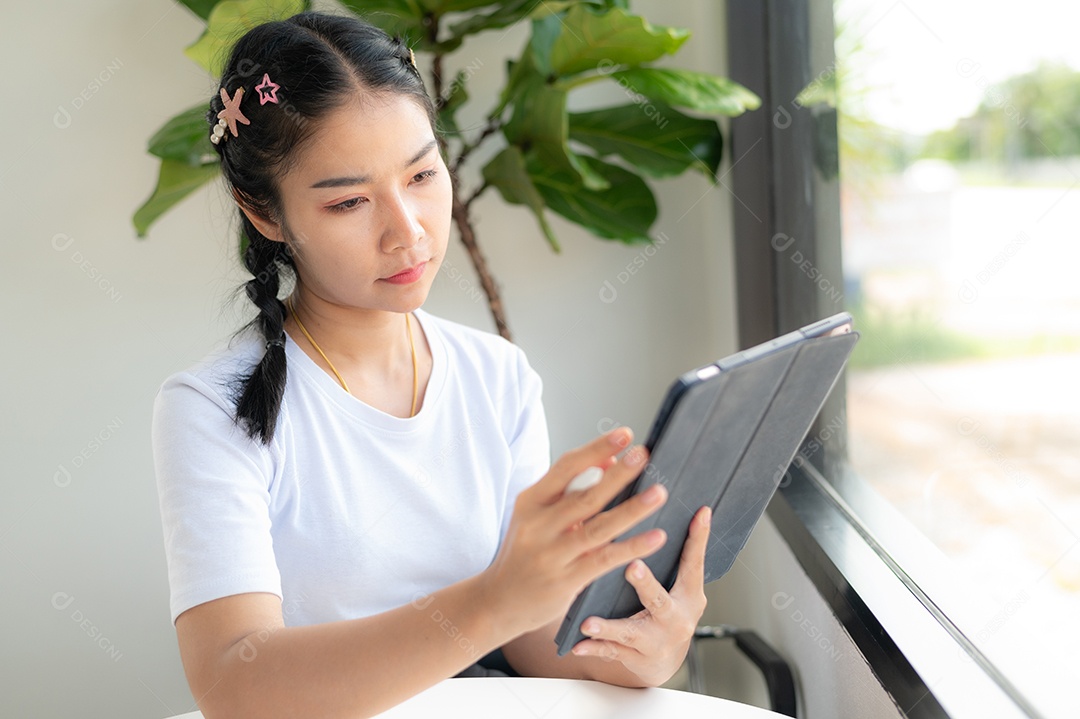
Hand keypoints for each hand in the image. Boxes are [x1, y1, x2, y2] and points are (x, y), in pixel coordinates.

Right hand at [479, 427, 668, 638]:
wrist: (498, 600)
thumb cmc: (524, 552)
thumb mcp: (537, 515)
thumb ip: (568, 490)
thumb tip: (609, 461)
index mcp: (530, 501)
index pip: (565, 466)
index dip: (597, 448)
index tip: (625, 434)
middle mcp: (538, 525)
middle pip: (585, 495)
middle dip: (618, 474)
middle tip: (644, 455)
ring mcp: (552, 554)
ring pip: (598, 527)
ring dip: (632, 509)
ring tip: (658, 493)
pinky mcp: (565, 581)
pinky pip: (605, 559)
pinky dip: (632, 547)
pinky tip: (655, 537)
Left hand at [569, 503, 711, 687]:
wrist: (662, 661)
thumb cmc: (668, 612)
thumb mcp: (680, 585)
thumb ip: (680, 554)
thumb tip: (685, 509)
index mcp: (689, 596)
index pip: (694, 563)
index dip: (698, 538)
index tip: (699, 514)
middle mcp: (675, 619)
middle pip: (660, 600)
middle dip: (646, 584)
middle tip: (633, 567)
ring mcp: (655, 641)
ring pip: (630, 632)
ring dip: (608, 627)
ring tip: (588, 622)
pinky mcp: (635, 658)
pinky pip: (611, 651)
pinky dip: (594, 647)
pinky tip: (577, 644)